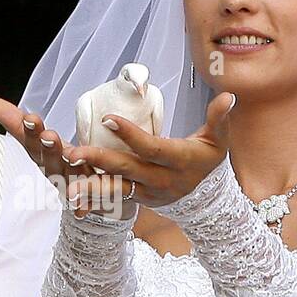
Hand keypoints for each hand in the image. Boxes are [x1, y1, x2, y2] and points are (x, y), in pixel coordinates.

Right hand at [0, 97, 137, 220]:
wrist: (100, 203)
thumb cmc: (68, 167)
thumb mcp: (45, 144)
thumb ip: (20, 123)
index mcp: (47, 160)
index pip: (33, 145)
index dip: (30, 134)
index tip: (29, 119)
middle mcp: (60, 175)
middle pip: (52, 162)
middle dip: (48, 149)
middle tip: (47, 136)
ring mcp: (81, 187)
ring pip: (75, 176)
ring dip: (71, 166)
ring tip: (70, 155)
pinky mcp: (103, 194)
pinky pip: (103, 190)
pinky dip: (99, 187)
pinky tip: (100, 184)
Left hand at [62, 92, 235, 209]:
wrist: (207, 199)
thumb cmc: (208, 161)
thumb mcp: (218, 140)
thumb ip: (219, 119)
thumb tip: (228, 96)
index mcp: (179, 161)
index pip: (152, 148)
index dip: (130, 135)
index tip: (107, 119)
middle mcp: (162, 180)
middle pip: (128, 169)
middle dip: (99, 161)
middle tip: (73, 152)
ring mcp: (148, 193)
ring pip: (117, 189)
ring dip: (91, 187)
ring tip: (68, 186)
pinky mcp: (138, 200)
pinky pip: (113, 198)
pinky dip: (93, 197)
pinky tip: (72, 195)